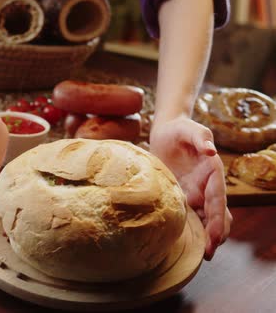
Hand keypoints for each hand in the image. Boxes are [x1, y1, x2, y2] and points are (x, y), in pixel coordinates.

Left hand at [150, 116, 231, 259]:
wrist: (165, 132)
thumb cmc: (179, 129)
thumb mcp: (189, 128)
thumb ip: (200, 137)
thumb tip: (210, 151)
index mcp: (212, 173)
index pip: (218, 200)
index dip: (218, 220)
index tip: (216, 237)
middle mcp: (206, 186)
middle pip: (216, 215)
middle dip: (216, 235)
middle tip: (208, 254)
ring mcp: (195, 192)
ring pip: (205, 219)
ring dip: (205, 236)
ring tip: (200, 255)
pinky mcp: (181, 195)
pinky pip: (189, 215)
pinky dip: (191, 229)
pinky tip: (184, 243)